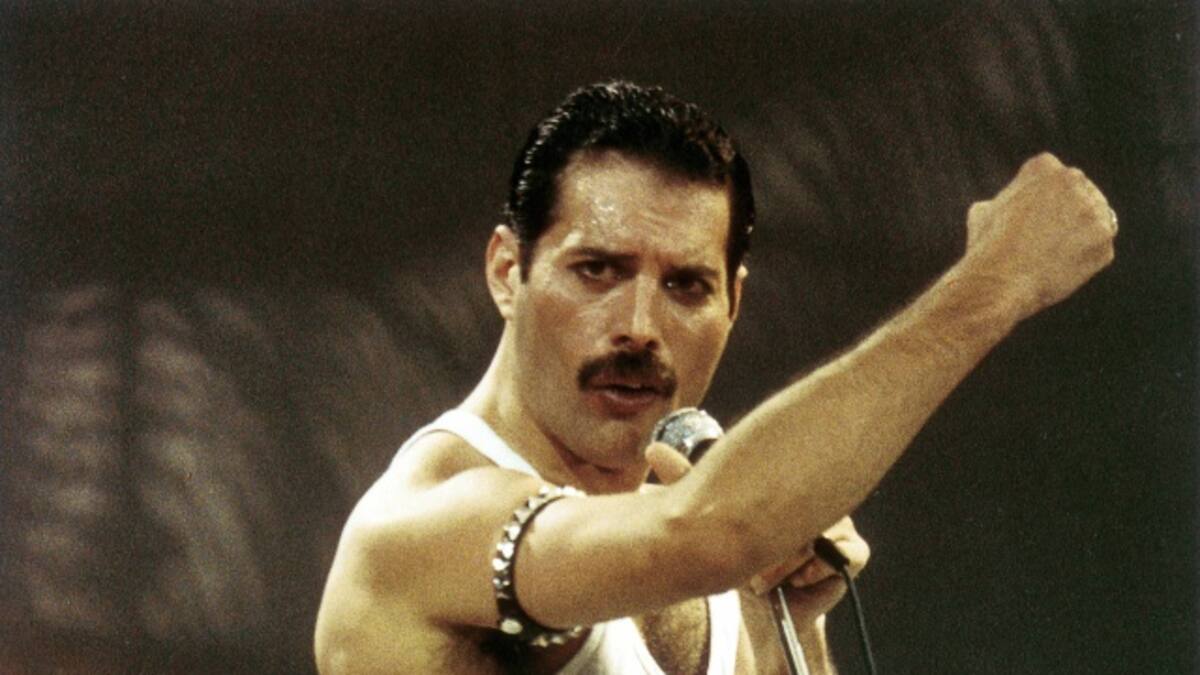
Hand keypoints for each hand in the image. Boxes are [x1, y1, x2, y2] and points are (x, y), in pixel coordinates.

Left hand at [644, 442, 869, 625]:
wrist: (765, 607)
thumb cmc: (739, 559)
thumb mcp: (711, 518)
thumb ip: (684, 479)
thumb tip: (652, 449)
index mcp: (786, 482)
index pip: (784, 471)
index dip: (765, 498)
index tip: (747, 527)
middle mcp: (814, 496)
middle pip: (798, 509)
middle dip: (771, 544)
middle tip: (751, 568)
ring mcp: (838, 522)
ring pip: (813, 536)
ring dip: (785, 564)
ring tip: (767, 579)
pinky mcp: (851, 552)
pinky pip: (836, 556)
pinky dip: (810, 573)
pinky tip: (796, 582)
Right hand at [962, 152, 1116, 317]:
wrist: (1000, 280)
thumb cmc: (987, 247)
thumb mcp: (983, 212)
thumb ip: (1004, 201)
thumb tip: (1000, 208)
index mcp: (1043, 166)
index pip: (1053, 178)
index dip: (1041, 201)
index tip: (1030, 220)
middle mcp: (1074, 180)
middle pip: (1080, 193)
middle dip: (1068, 212)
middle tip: (1046, 238)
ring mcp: (1094, 209)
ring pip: (1093, 220)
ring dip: (1080, 235)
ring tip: (1051, 255)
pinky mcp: (1105, 239)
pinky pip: (1099, 248)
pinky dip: (1084, 260)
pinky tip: (1060, 268)